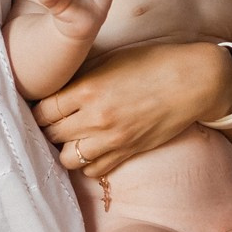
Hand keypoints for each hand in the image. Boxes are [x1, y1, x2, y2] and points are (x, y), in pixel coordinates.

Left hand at [34, 42, 231, 179]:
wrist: (192, 81)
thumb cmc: (153, 63)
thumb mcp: (110, 61)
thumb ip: (81, 77)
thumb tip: (57, 87)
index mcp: (87, 89)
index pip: (43, 111)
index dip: (39, 111)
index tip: (42, 108)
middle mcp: (95, 118)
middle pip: (52, 134)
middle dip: (49, 129)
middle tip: (54, 122)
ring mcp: (112, 139)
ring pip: (68, 158)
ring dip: (66, 148)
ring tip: (72, 137)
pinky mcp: (127, 152)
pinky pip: (94, 170)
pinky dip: (88, 163)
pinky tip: (93, 149)